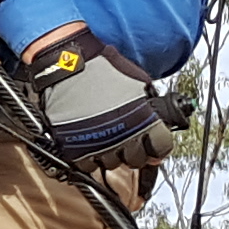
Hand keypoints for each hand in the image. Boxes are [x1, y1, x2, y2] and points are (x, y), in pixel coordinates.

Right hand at [12, 21, 168, 155]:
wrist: (66, 63)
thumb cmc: (101, 67)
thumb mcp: (138, 79)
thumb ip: (150, 102)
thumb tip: (157, 118)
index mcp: (143, 120)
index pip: (162, 148)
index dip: (159, 144)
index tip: (154, 141)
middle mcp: (123, 137)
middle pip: (137, 160)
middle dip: (136, 150)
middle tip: (129, 138)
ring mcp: (98, 146)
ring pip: (113, 164)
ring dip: (112, 152)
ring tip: (107, 136)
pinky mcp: (75, 149)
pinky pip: (88, 165)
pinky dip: (90, 155)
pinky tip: (90, 141)